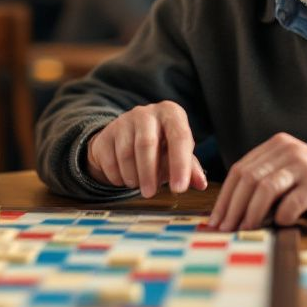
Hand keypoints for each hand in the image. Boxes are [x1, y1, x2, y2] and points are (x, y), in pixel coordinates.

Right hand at [85, 101, 207, 197]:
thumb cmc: (161, 147)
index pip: (179, 137)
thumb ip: (190, 168)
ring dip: (132, 176)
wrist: (127, 140)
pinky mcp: (106, 133)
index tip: (179, 188)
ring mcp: (124, 121)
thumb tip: (201, 183)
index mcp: (171, 113)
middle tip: (150, 194)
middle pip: (146, 143)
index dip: (180, 164)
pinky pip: (109, 159)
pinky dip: (117, 176)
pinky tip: (124, 180)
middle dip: (148, 173)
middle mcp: (147, 112)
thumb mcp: (178, 155)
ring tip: (138, 185)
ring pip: (126, 153)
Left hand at [208, 133, 306, 230]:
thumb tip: (229, 213)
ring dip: (251, 214)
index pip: (240, 170)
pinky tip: (280, 225)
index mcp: (277, 146)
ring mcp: (304, 165)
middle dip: (233, 207)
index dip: (225, 197)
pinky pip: (290, 203)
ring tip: (245, 231)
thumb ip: (263, 186)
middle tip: (225, 230)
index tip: (216, 220)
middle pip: (248, 178)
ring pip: (264, 189)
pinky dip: (280, 217)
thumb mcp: (289, 178)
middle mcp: (289, 150)